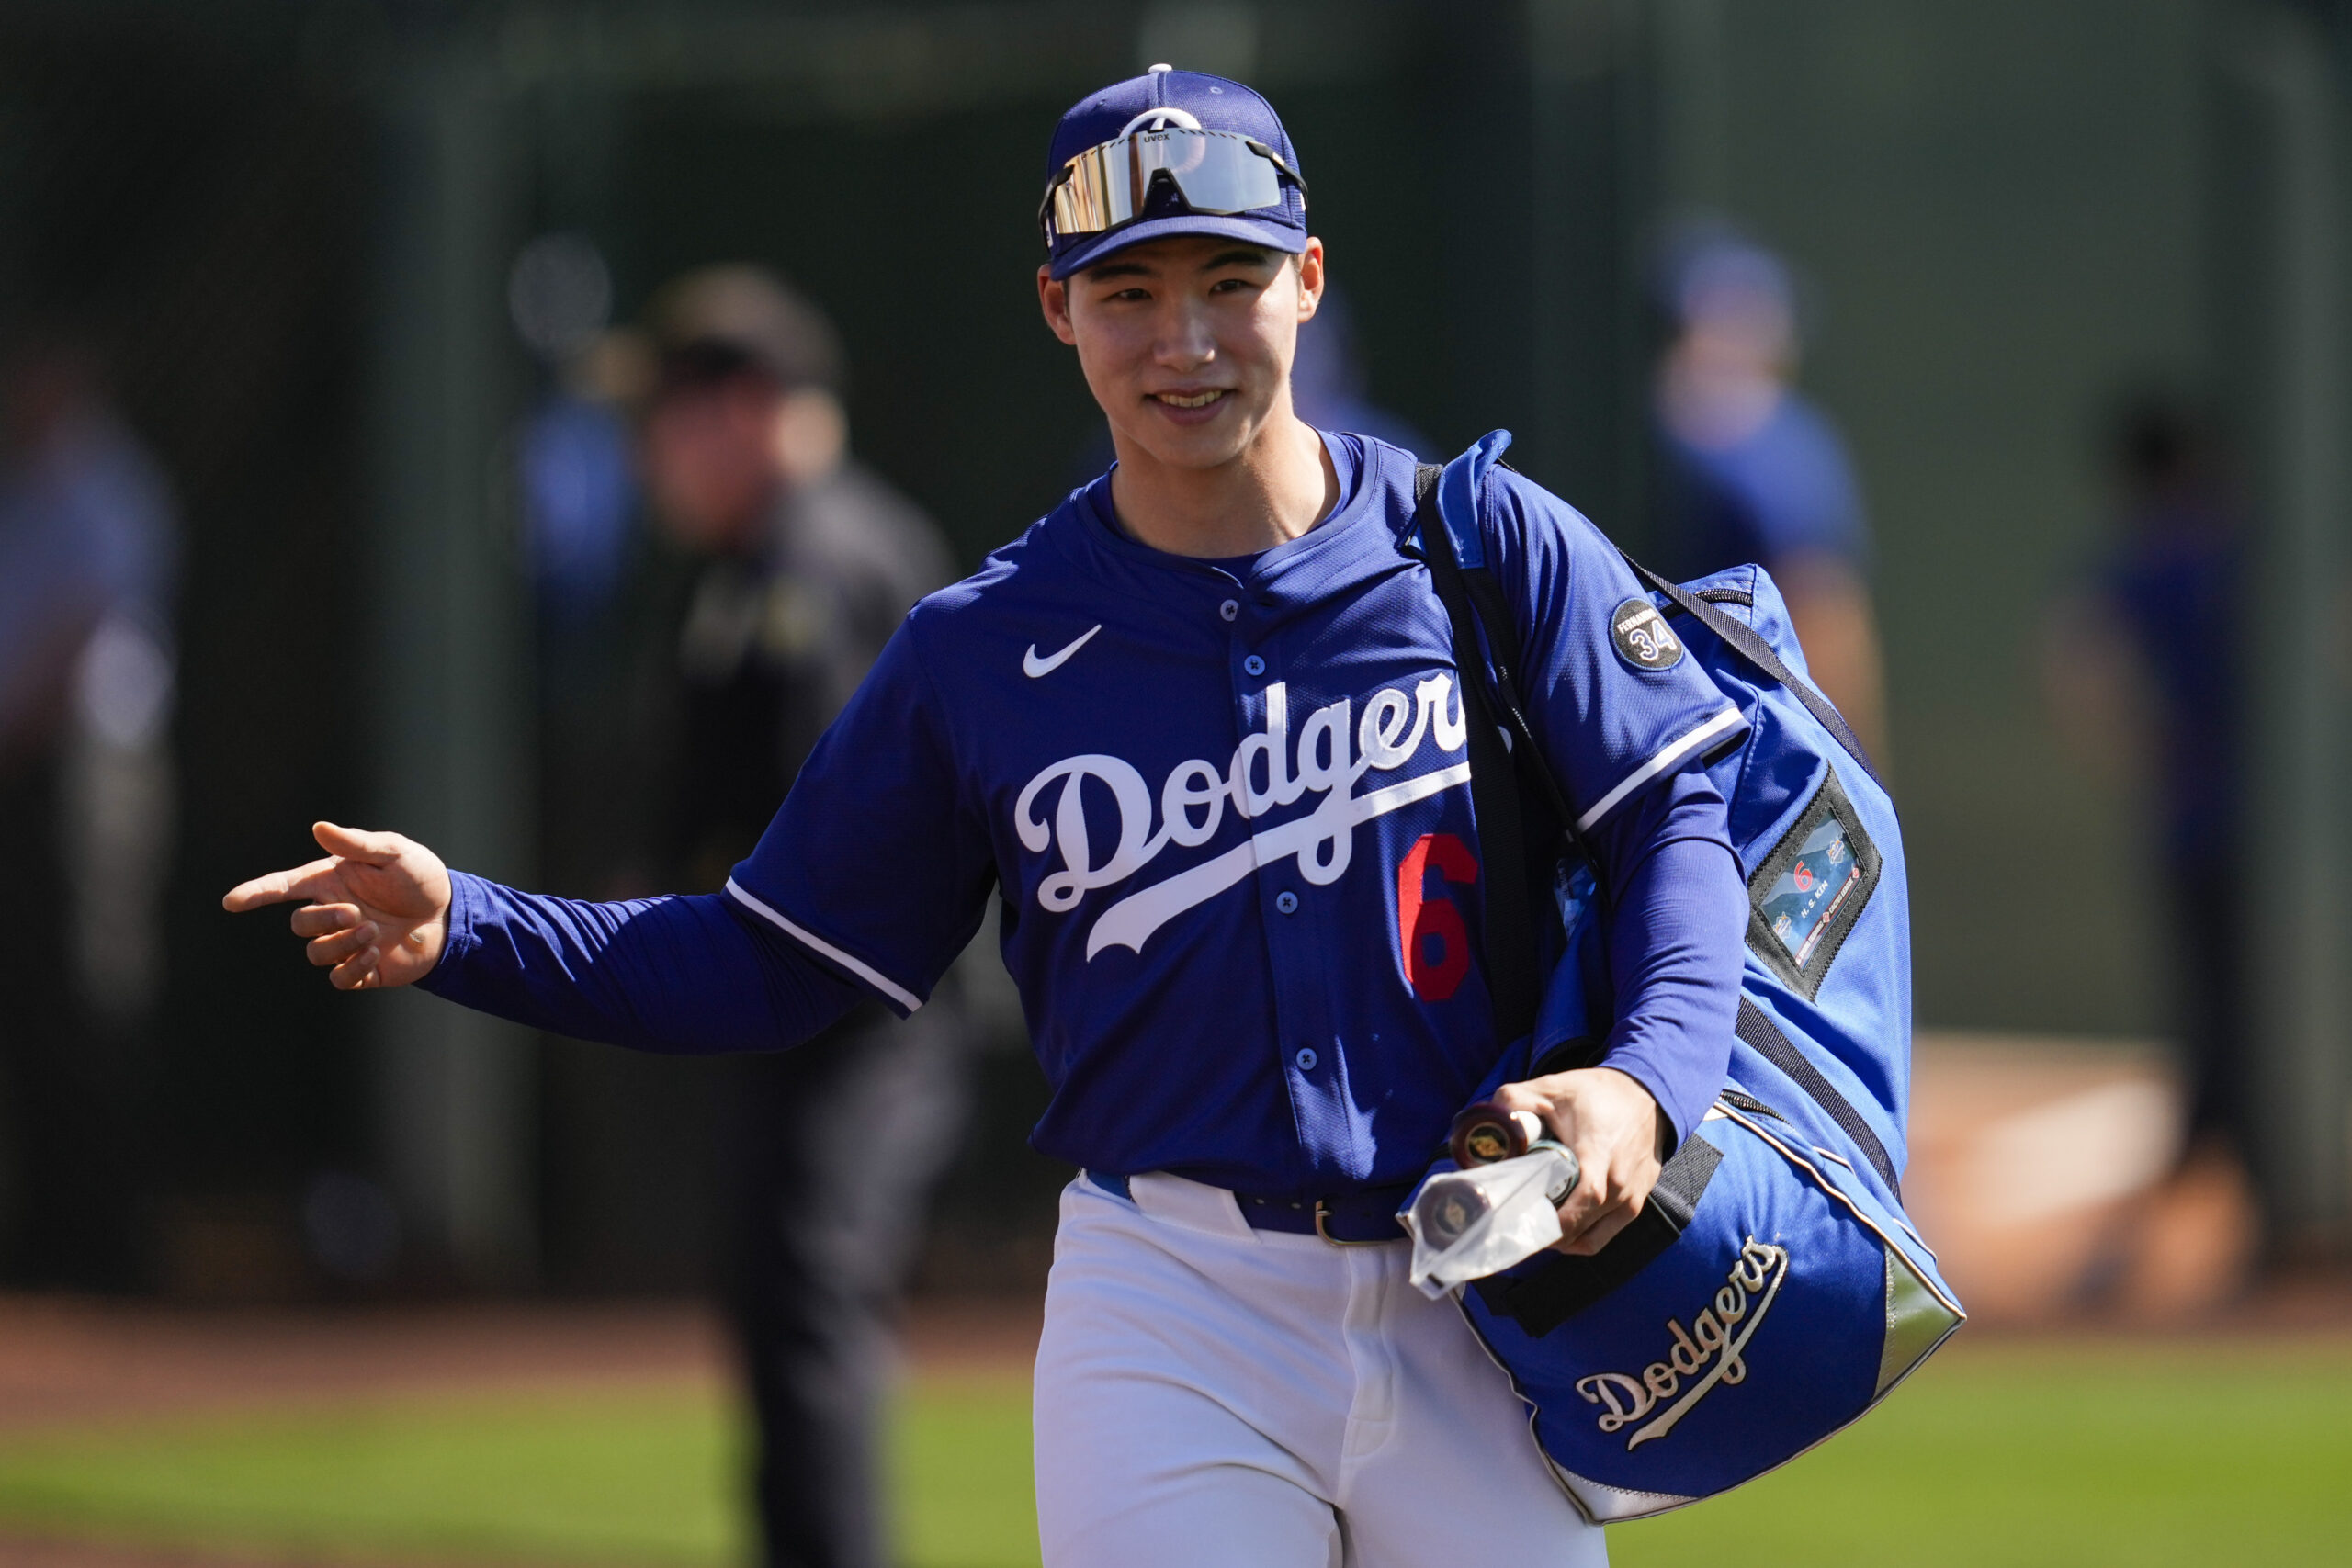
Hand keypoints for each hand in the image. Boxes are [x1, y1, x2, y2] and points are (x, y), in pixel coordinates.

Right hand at [223, 822, 451, 990]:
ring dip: (340, 944)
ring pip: (314, 953)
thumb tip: (319, 827)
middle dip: (322, 920)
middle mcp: (332, 912)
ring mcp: (344, 942)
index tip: (231, 901)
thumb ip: (357, 844)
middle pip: (298, 924)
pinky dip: (352, 969)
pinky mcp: (362, 969)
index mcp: (331, 881)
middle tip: (356, 913)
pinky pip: (339, 979)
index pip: (283, 887)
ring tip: (373, 930)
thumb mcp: (394, 853)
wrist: (450, 914)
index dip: (255, 893)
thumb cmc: (420, 877)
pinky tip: (375, 954)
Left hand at [1490, 1067, 1664, 1256]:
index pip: (1582, 1201)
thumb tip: (1489, 1121)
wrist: (1645, 1094)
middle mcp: (1620, 1184)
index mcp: (1599, 1155)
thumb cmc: (1597, 1093)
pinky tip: (1559, 1226)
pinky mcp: (1636, 1204)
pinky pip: (1604, 1235)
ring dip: (1561, 1239)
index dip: (1552, 1221)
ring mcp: (1631, 1197)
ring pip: (1590, 1239)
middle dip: (1545, 1233)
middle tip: (1513, 1224)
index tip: (1519, 1221)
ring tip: (1533, 1225)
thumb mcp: (1553, 1087)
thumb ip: (1516, 1100)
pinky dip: (1580, 1237)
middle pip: (1580, 1228)